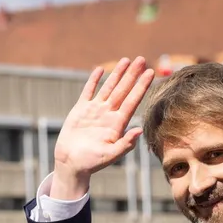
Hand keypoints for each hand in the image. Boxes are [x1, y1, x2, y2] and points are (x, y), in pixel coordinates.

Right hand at [51, 56, 154, 199]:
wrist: (71, 163)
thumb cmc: (91, 163)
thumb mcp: (110, 155)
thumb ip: (125, 144)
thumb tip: (139, 131)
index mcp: (117, 124)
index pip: (132, 101)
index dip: (141, 87)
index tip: (150, 73)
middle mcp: (108, 114)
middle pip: (123, 90)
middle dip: (132, 75)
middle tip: (142, 59)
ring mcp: (95, 110)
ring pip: (109, 87)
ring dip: (117, 74)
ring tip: (127, 60)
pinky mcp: (80, 109)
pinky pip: (88, 91)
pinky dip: (94, 80)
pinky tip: (100, 69)